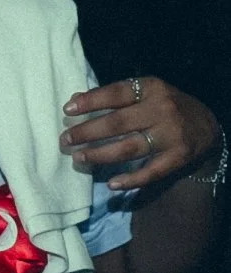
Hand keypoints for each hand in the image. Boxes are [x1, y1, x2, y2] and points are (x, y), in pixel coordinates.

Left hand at [62, 76, 221, 191]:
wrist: (207, 126)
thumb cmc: (164, 107)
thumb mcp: (145, 93)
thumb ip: (113, 96)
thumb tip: (74, 99)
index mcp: (152, 89)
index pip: (117, 93)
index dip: (91, 101)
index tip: (67, 110)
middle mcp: (163, 110)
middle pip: (118, 123)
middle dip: (87, 132)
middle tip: (65, 140)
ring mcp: (171, 135)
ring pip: (129, 148)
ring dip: (100, 155)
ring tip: (78, 158)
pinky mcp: (178, 157)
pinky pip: (151, 172)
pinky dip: (130, 180)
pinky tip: (111, 184)